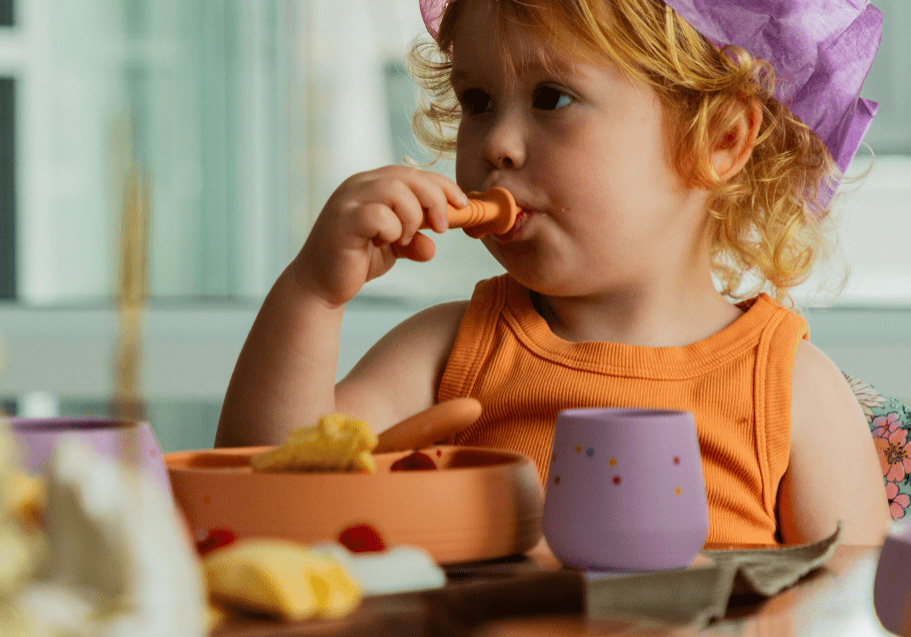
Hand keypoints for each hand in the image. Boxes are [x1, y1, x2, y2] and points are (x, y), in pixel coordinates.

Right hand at [292, 166, 467, 306]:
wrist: (320, 285)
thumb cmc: (355, 261)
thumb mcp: (393, 249)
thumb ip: (413, 241)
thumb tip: (432, 246)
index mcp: (372, 184)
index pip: (414, 173)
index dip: (442, 186)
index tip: (462, 205)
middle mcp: (359, 185)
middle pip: (409, 176)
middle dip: (435, 200)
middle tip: (440, 228)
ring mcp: (349, 200)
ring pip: (396, 191)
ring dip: (411, 217)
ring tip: (403, 239)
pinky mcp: (343, 220)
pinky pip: (379, 215)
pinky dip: (391, 231)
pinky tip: (382, 244)